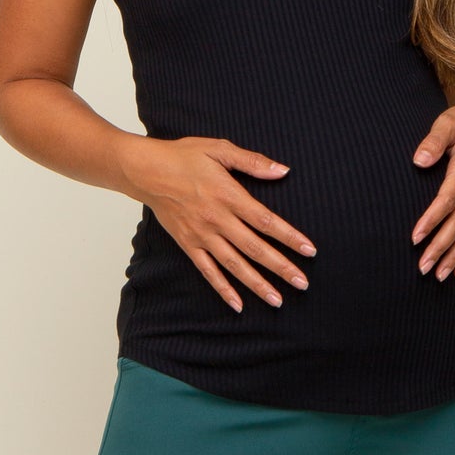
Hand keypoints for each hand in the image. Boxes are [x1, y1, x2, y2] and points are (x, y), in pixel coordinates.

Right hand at [126, 135, 316, 312]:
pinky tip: (238, 304)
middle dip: (281, 267)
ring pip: (234, 265)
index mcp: (228, 195)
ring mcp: (202, 236)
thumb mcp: (218, 149)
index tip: (309, 250)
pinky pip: (208, 272)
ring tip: (277, 300)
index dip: (289, 237)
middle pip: (255, 248)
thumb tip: (283, 171)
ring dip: (257, 284)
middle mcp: (217, 220)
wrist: (145, 171)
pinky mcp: (188, 245)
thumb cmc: (182, 157)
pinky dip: (223, 289)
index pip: (266, 221)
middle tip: (303, 283)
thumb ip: (252, 162)